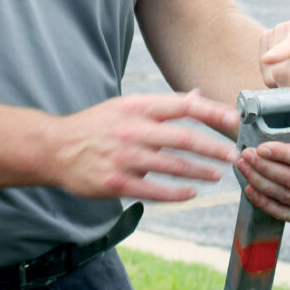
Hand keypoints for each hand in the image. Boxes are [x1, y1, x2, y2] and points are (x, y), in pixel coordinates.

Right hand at [56, 90, 239, 201]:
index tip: (234, 120)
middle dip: (214, 148)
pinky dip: (176, 193)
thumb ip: (163, 105)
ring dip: (200, 172)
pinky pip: (154, 191)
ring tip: (216, 176)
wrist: (55, 148)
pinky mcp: (116, 183)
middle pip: (184, 138)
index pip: (183, 106)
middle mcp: (133, 129)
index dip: (212, 112)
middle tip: (233, 155)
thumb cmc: (97, 125)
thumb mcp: (127, 106)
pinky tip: (191, 193)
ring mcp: (124, 157)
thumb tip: (198, 96)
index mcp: (137, 107)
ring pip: (173, 166)